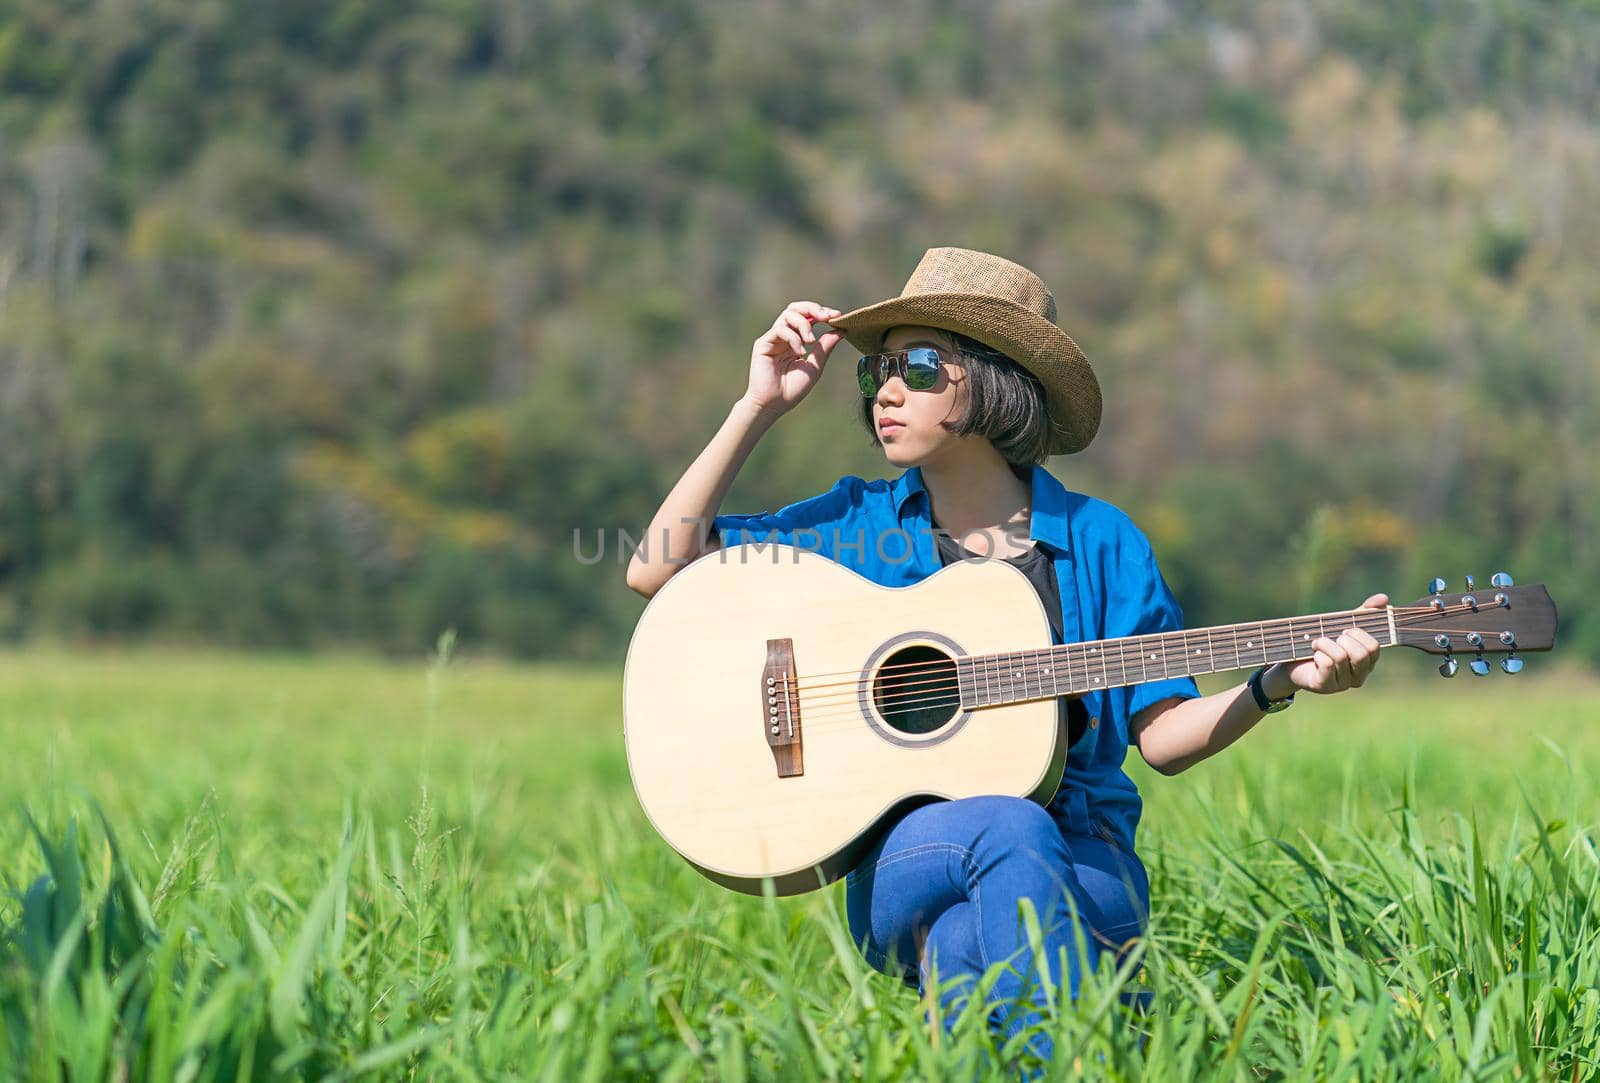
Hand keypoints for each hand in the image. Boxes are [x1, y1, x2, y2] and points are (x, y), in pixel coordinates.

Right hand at [741, 301, 845, 418]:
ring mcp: (772, 339)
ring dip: (804, 324)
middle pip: (795, 308)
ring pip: (788, 315)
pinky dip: (793, 338)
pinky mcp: (763, 344)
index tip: (838, 316)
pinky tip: (800, 352)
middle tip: (826, 317)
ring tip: (811, 341)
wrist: (773, 405)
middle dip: (813, 308)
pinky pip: (780, 330)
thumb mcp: (815, 366)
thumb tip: (841, 330)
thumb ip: (825, 347)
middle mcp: (783, 337)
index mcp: (795, 341)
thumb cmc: (792, 390)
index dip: (822, 313)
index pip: (807, 317)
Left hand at [1266, 593, 1387, 696]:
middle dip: (1343, 639)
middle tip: (1331, 637)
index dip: (1358, 634)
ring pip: (1341, 657)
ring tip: (1316, 643)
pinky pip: (1326, 665)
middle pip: (1361, 655)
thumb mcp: (1343, 626)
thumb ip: (1363, 614)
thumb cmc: (1323, 644)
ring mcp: (1342, 684)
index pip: (1374, 647)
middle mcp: (1358, 676)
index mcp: (1368, 662)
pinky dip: (1318, 654)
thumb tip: (1384, 597)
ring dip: (1325, 643)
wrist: (1293, 661)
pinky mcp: (1324, 686)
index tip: (1344, 630)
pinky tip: (1314, 655)